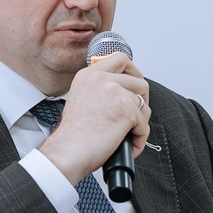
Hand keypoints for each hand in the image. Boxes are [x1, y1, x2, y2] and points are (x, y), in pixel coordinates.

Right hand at [38, 52, 149, 184]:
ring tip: (129, 133)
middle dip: (142, 100)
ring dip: (141, 121)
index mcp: (89, 75)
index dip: (133, 72)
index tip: (134, 84)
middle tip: (136, 114)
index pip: (120, 59)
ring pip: (145, 104)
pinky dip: (140, 138)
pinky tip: (129, 145)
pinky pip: (144, 125)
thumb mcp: (81, 99)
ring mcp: (115, 92)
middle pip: (139, 82)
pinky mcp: (127, 109)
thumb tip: (122, 92)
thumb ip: (99, 90)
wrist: (67, 153)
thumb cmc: (72, 135)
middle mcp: (101, 79)